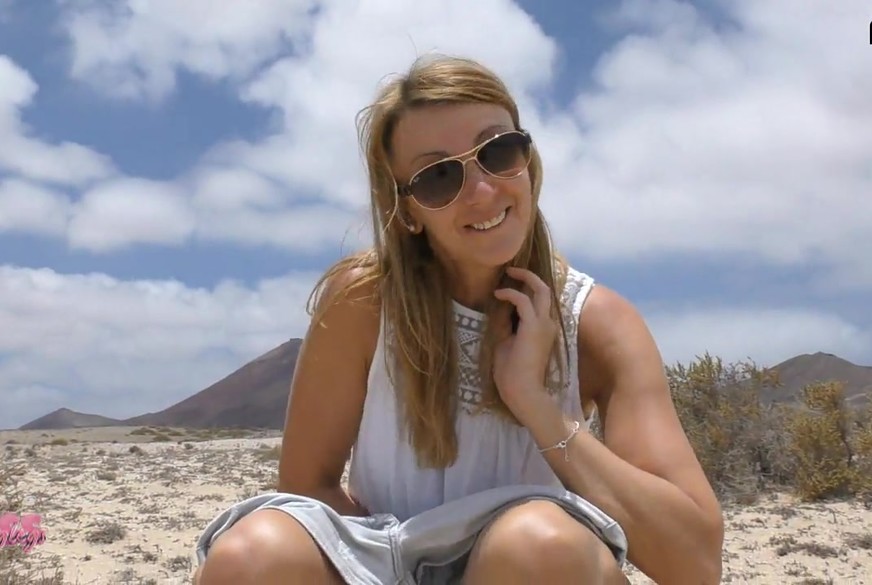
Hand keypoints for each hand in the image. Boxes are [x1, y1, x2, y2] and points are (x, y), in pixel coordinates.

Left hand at [492, 266, 558, 422]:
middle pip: (546, 291)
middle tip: (512, 270)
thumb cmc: (513, 374)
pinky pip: (523, 301)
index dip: (527, 289)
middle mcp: (549, 324)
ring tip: (507, 274)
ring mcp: (544, 325)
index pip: (540, 302)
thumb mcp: (506, 343)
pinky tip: (498, 293)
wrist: (522, 392)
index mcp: (544, 329)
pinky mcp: (534, 327)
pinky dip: (511, 293)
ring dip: (524, 279)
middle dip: (530, 277)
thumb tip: (499, 308)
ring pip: (541, 291)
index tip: (510, 283)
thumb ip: (506, 325)